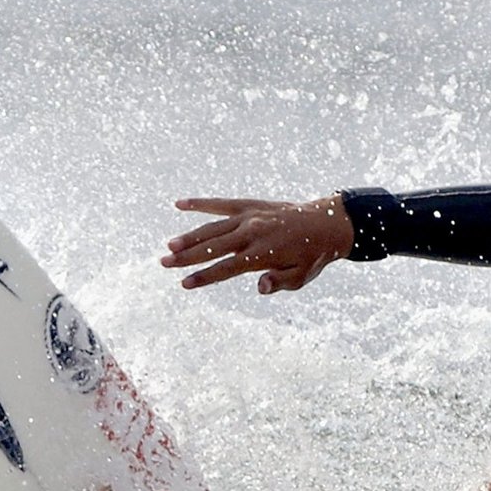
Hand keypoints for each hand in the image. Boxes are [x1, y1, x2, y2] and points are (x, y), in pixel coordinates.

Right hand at [160, 194, 353, 292]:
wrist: (327, 223)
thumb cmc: (312, 256)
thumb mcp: (300, 277)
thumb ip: (279, 282)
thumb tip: (260, 288)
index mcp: (262, 253)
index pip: (226, 268)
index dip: (204, 277)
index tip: (185, 283)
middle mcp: (252, 232)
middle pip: (213, 247)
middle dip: (187, 257)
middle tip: (164, 264)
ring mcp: (249, 216)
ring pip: (212, 226)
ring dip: (189, 236)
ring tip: (169, 246)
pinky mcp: (250, 204)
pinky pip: (221, 203)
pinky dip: (201, 203)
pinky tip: (180, 204)